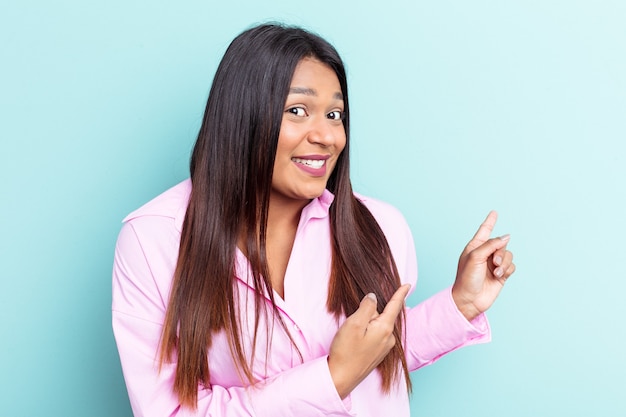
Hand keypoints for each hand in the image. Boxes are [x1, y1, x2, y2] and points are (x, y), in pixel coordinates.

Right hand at [327, 284, 410, 398]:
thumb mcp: (354, 323)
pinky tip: (356, 341)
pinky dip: (367, 332)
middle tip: (352, 324)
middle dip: (369, 313)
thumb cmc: (346, 351)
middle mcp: (389, 338)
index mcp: (385, 328)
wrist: (342, 377)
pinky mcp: (378, 353)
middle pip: (381, 315)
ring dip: (366, 324)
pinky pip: (376, 335)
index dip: (400, 294)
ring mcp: (384, 347)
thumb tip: (373, 297)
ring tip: (352, 335)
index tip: (407, 285)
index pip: (395, 306)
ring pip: (377, 325)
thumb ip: (366, 307)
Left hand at [452, 211, 515, 321]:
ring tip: (496, 271)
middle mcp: (485, 254)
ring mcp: (493, 265)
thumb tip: (506, 237)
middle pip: (501, 243)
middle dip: (500, 251)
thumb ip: (491, 245)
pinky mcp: (501, 275)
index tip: (494, 212)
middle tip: (494, 262)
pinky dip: (507, 269)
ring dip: (504, 262)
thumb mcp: (475, 257)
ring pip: (508, 255)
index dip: (490, 221)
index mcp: (475, 247)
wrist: (469, 300)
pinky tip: (500, 276)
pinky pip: (511, 266)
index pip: (484, 231)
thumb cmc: (466, 278)